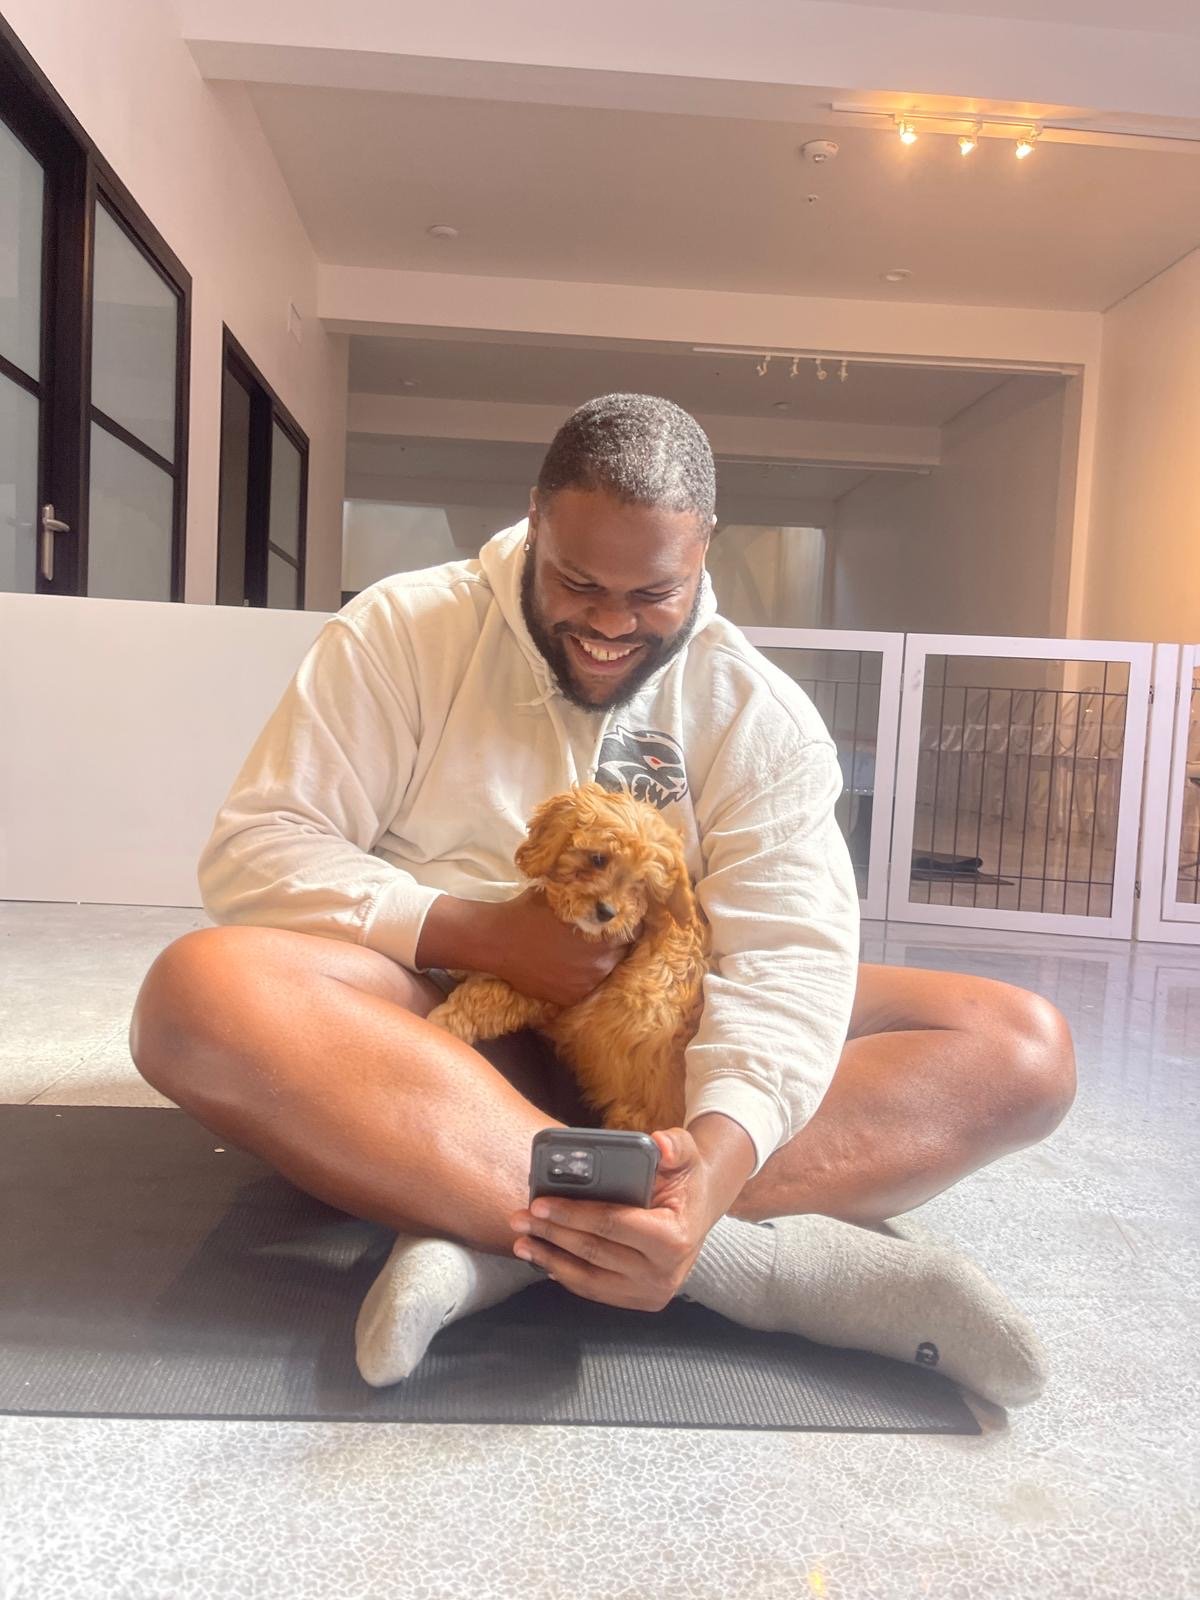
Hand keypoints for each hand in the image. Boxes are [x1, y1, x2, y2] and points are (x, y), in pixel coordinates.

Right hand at [485, 887, 625, 1005]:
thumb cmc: (529, 910)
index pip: (634, 930)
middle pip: (621, 952)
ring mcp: (586, 983)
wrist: (497, 941)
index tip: (620, 919)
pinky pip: (586, 987)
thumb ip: (589, 889)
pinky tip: (568, 966)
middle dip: (614, 943)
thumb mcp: (562, 890)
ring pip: (605, 971)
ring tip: (581, 951)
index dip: (628, 923)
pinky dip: (581, 978)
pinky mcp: (571, 998)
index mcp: (604, 933)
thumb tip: (611, 879)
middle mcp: (601, 961)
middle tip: (599, 935)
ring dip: (599, 962)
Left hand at [507, 1127, 723, 1311]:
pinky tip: (544, 1260)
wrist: (700, 1212)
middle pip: (594, 1252)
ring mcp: (651, 1293)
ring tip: (521, 1242)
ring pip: (589, 1278)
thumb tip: (660, 1144)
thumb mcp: (687, 1156)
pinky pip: (595, 1290)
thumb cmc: (686, 1181)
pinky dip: (566, 1275)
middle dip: (551, 1233)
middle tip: (518, 1217)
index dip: (572, 1214)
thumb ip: (675, 1145)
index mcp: (673, 1238)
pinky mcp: (640, 1301)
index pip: (612, 1225)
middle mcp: (664, 1273)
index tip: (539, 1202)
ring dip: (550, 1260)